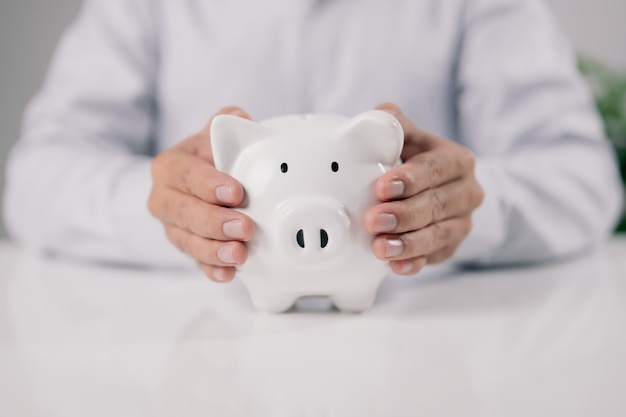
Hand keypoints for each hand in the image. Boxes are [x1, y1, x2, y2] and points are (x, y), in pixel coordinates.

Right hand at [148, 107, 255, 282]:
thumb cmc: (207, 159)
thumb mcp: (211, 138)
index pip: (187, 175)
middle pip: (185, 213)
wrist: (194, 183)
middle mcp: (164, 198)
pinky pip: (196, 262)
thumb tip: (239, 118)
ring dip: (215, 250)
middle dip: (215, 222)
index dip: (210, 184)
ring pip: (188, 241)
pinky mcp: (187, 248)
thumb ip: (224, 126)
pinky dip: (212, 269)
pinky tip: (229, 274)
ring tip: (240, 254)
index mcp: (170, 167)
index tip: (234, 192)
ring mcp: (174, 227)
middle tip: (244, 227)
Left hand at [365, 103, 483, 274]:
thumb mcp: (408, 137)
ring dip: (407, 243)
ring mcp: (461, 222)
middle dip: (403, 215)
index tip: (383, 187)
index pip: (435, 169)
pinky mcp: (451, 247)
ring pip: (437, 235)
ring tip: (380, 248)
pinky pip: (434, 257)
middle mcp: (466, 192)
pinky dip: (415, 263)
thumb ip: (393, 124)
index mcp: (457, 160)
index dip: (410, 179)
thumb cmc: (414, 159)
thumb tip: (376, 117)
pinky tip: (395, 266)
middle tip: (373, 220)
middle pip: (436, 205)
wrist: (436, 188)